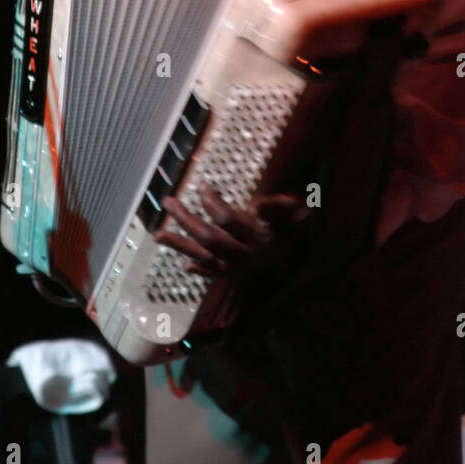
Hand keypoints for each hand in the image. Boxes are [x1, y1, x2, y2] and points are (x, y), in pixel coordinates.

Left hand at [155, 182, 309, 277]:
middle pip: (209, 238)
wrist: (306, 261)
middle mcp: (244, 254)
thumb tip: (266, 202)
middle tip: (169, 201)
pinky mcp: (237, 275)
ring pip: (204, 257)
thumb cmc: (297, 230)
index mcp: (257, 236)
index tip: (201, 188)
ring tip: (158, 234)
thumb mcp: (292, 214)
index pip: (228, 221)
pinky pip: (215, 274)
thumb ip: (279, 206)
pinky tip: (185, 266)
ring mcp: (238, 267)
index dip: (213, 204)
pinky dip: (200, 270)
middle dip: (186, 219)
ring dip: (180, 245)